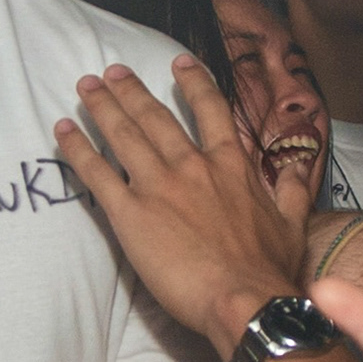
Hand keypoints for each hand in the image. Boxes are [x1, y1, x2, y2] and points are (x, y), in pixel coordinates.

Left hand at [54, 59, 313, 344]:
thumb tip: (299, 167)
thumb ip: (292, 190)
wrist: (244, 299)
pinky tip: (63, 130)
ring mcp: (159, 186)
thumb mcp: (292, 223)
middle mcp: (192, 166)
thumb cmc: (269, 269)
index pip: (210, 110)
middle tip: (112, 70)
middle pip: (155, 116)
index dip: (193, 82)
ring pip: (124, 134)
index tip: (178, 62)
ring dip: (103, 106)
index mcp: (230, 165)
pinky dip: (79, 149)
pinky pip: (97, 174)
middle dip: (131, 90)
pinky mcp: (131, 214)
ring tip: (85, 86)